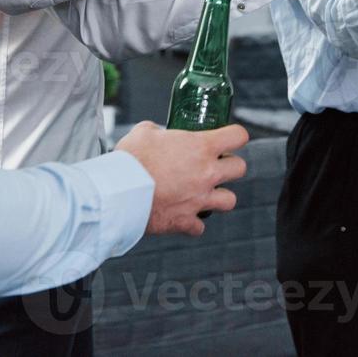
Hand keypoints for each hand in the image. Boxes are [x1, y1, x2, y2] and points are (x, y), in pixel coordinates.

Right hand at [114, 121, 249, 235]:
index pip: (238, 136)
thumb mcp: (144, 132)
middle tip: (214, 165)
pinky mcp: (185, 221)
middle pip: (240, 168)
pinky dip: (193, 222)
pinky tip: (183, 215)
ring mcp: (199, 199)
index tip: (228, 138)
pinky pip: (199, 227)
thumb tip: (157, 133)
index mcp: (201, 147)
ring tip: (205, 193)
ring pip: (230, 200)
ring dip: (220, 196)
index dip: (235, 136)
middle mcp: (207, 173)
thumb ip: (157, 130)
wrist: (118, 192)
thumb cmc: (131, 159)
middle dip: (230, 166)